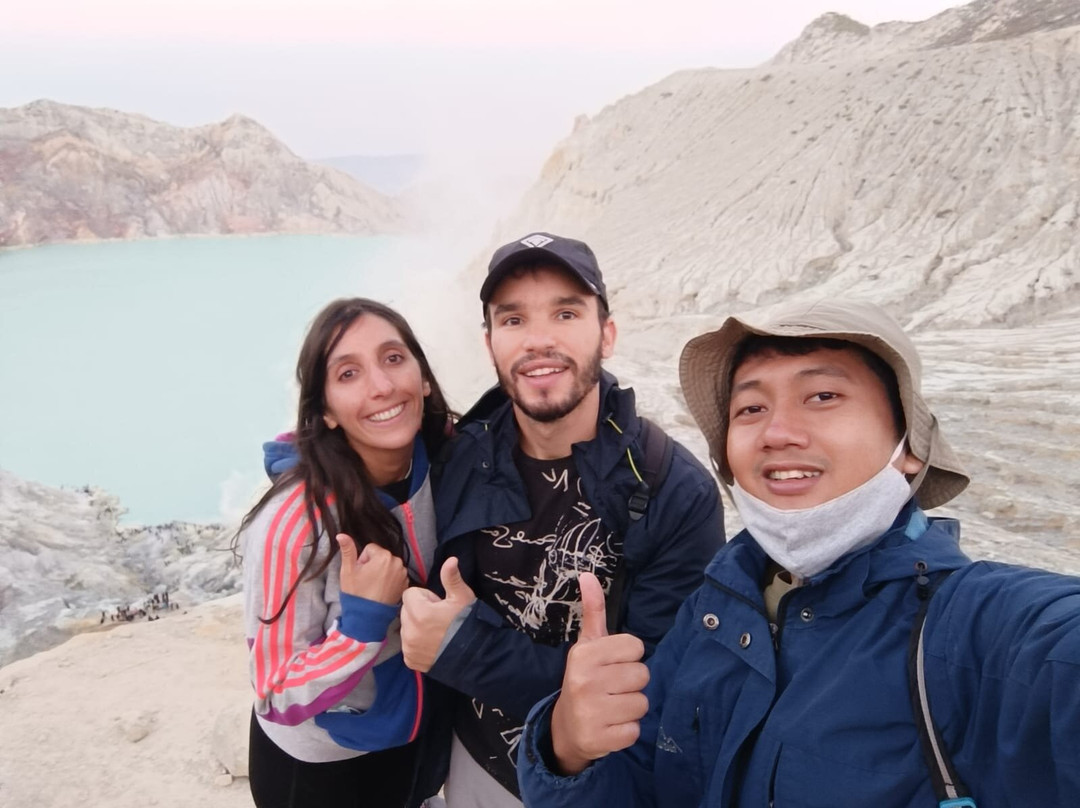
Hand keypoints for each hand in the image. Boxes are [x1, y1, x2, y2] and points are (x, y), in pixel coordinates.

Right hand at [336, 535, 408, 605]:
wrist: (366, 617)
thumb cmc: (356, 593)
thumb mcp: (348, 571)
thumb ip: (347, 550)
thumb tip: (341, 534)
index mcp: (383, 556)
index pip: (370, 549)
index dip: (362, 560)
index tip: (360, 573)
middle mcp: (397, 562)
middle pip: (380, 556)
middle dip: (373, 565)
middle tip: (366, 580)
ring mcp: (403, 574)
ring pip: (388, 565)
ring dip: (381, 571)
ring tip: (373, 586)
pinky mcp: (405, 584)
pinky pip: (395, 575)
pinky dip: (389, 579)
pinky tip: (381, 590)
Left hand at [400, 557, 476, 671]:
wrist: (475, 657)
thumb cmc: (468, 623)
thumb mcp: (463, 598)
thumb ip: (451, 578)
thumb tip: (450, 559)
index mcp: (420, 612)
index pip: (410, 594)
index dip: (426, 597)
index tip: (439, 605)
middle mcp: (409, 631)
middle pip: (406, 610)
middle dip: (419, 610)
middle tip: (439, 618)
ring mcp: (408, 647)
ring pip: (406, 627)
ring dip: (416, 626)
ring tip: (436, 632)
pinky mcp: (410, 660)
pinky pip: (407, 645)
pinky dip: (416, 643)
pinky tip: (432, 645)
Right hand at [550, 572, 648, 774]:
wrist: (565, 728)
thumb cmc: (584, 679)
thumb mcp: (587, 645)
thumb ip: (593, 610)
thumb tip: (588, 574)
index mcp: (584, 655)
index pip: (636, 647)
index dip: (629, 657)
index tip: (612, 664)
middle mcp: (586, 681)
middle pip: (642, 675)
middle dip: (632, 683)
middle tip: (612, 688)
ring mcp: (592, 712)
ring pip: (642, 703)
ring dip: (631, 707)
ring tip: (611, 706)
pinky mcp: (601, 739)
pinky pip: (635, 730)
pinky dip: (627, 730)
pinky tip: (610, 725)